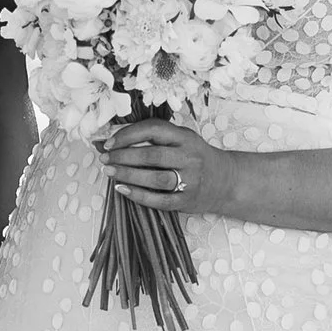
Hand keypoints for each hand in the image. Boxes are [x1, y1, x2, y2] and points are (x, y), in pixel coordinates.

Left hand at [98, 117, 229, 218]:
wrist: (227, 181)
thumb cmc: (195, 157)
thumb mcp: (181, 140)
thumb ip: (151, 137)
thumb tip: (109, 138)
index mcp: (185, 137)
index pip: (154, 130)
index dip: (128, 134)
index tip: (110, 141)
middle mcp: (189, 157)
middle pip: (152, 155)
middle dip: (123, 156)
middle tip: (104, 158)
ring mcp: (190, 180)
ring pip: (155, 178)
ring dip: (128, 174)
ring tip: (109, 171)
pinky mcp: (187, 201)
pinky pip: (160, 200)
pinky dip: (138, 195)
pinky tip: (122, 189)